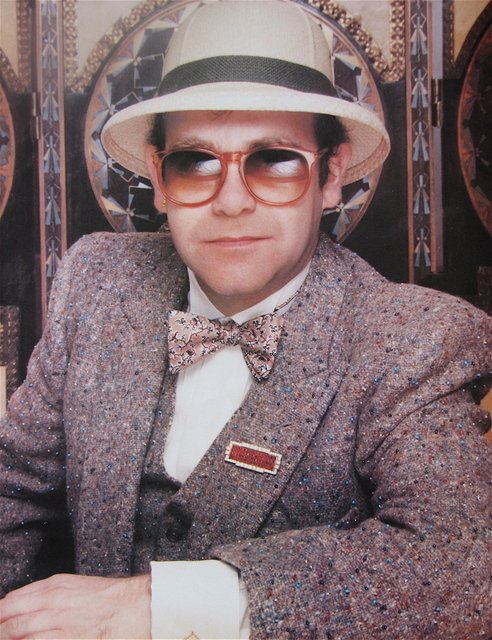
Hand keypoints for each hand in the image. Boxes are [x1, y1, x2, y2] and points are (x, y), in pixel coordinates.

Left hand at [0, 573, 150, 638]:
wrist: (133, 607)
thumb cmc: (109, 597)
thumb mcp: (75, 585)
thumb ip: (48, 594)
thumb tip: (22, 604)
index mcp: (54, 586)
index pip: (12, 600)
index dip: (1, 613)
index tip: (1, 620)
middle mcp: (52, 602)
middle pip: (9, 618)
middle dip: (1, 627)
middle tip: (1, 632)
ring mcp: (58, 623)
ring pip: (17, 632)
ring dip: (7, 635)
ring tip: (7, 638)